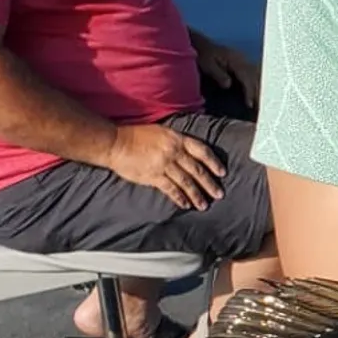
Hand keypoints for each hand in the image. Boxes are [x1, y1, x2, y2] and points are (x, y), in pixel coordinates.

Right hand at [106, 122, 225, 210]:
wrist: (115, 142)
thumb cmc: (137, 136)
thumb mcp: (161, 132)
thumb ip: (176, 142)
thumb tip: (190, 154)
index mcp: (177, 139)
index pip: (202, 151)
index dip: (213, 162)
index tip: (222, 173)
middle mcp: (173, 151)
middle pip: (197, 170)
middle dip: (209, 183)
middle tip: (219, 194)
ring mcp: (164, 164)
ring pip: (186, 182)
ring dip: (196, 195)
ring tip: (204, 205)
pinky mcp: (153, 176)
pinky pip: (171, 189)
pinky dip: (179, 198)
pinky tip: (186, 205)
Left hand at [192, 34, 260, 109]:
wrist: (200, 44)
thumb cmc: (203, 55)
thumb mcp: (207, 64)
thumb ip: (218, 74)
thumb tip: (228, 85)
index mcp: (235, 60)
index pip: (247, 77)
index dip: (250, 92)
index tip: (250, 104)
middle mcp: (242, 59)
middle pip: (256, 77)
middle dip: (259, 92)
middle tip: (260, 108)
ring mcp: (243, 60)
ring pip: (257, 75)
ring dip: (260, 88)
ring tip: (261, 103)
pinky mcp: (242, 63)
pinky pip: (253, 74)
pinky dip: (256, 83)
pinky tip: (258, 92)